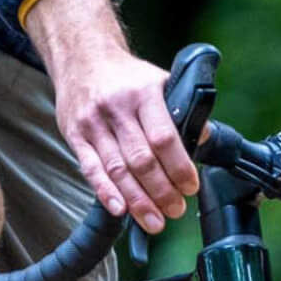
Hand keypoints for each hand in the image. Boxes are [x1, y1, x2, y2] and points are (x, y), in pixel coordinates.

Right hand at [26, 0, 197, 233]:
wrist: (82, 58)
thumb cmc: (126, 77)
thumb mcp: (158, 81)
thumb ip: (180, 110)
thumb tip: (204, 137)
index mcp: (143, 93)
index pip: (164, 137)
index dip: (179, 167)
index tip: (190, 187)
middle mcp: (117, 108)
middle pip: (141, 159)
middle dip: (161, 191)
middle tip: (176, 210)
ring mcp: (93, 123)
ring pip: (118, 170)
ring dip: (138, 201)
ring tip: (155, 221)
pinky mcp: (75, 135)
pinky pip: (91, 169)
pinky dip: (106, 193)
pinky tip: (120, 210)